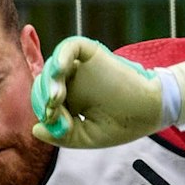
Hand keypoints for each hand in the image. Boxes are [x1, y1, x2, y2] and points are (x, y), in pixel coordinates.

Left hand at [31, 36, 165, 148]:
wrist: (149, 111)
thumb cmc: (121, 125)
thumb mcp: (86, 137)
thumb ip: (61, 135)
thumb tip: (35, 128)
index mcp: (69, 99)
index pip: (44, 99)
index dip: (43, 109)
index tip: (54, 120)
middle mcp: (72, 80)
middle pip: (44, 82)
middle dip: (43, 96)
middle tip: (52, 109)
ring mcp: (81, 66)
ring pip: (53, 66)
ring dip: (50, 82)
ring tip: (57, 98)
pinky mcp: (91, 53)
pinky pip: (69, 47)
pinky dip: (61, 56)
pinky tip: (60, 70)